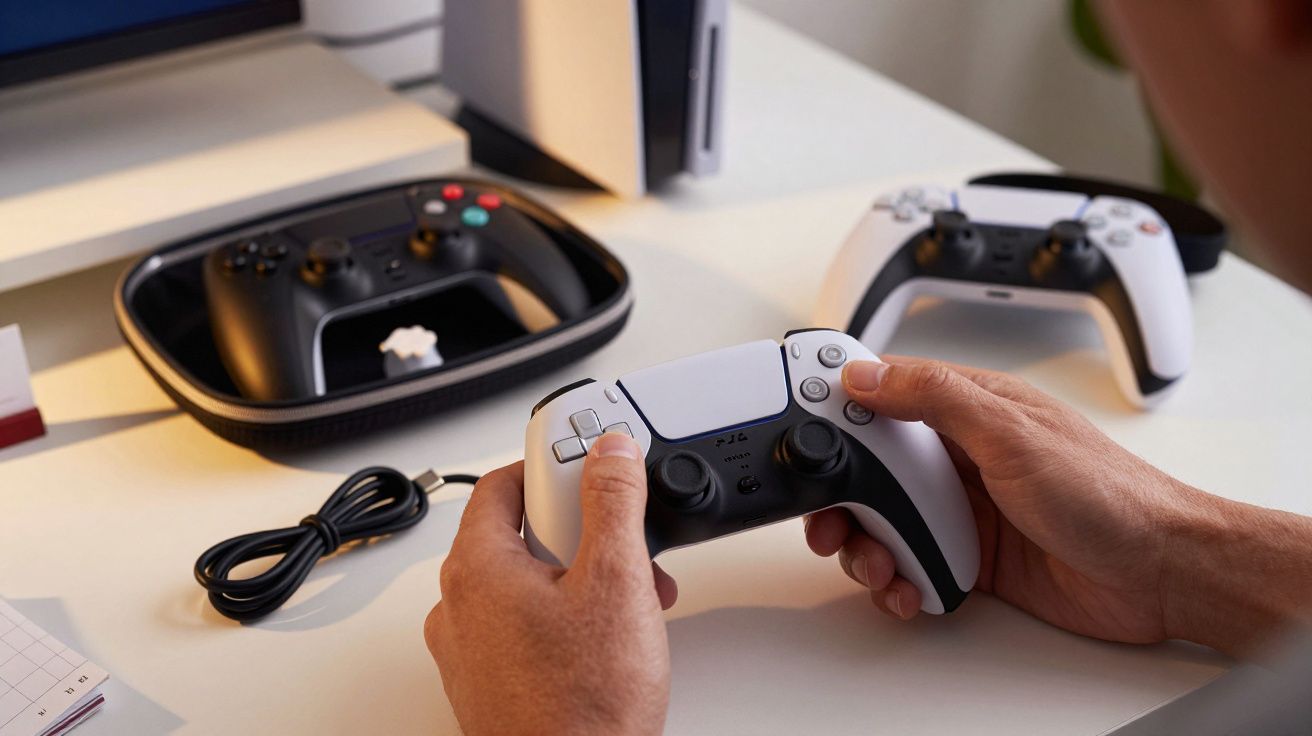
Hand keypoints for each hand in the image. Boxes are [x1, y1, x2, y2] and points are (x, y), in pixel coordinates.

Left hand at [424, 433, 676, 735]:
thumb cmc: (581, 708)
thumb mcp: (616, 581)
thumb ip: (612, 502)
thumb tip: (610, 453)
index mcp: (476, 568)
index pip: (503, 482)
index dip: (552, 465)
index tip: (590, 466)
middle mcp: (459, 606)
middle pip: (519, 531)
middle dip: (582, 532)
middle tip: (624, 548)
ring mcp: (469, 648)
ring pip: (525, 581)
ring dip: (581, 577)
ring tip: (627, 603)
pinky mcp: (488, 681)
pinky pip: (522, 624)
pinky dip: (563, 617)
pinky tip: (606, 639)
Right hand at [805, 356, 1196, 644]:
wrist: (1160, 574)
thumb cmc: (1108, 495)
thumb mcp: (1011, 433)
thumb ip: (935, 397)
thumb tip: (867, 374)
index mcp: (968, 409)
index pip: (884, 392)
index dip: (837, 405)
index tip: (800, 425)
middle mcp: (959, 456)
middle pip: (869, 466)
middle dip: (840, 496)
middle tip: (830, 520)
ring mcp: (961, 509)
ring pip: (882, 521)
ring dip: (866, 547)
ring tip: (879, 566)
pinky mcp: (968, 558)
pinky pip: (909, 565)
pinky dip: (896, 581)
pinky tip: (908, 589)